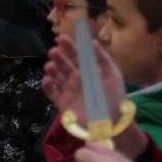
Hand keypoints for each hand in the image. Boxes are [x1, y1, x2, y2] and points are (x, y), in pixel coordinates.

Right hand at [42, 35, 145, 156]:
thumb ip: (103, 58)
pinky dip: (47, 86)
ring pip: (56, 77)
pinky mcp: (63, 104)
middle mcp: (77, 80)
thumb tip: (92, 41)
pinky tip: (47, 79)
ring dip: (52, 70)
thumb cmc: (114, 98)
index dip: (69, 47)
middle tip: (53, 51)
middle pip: (64, 65)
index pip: (76, 56)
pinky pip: (52, 93)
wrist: (113, 123)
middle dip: (58, 57)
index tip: (60, 38)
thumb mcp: (113, 75)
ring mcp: (69, 92)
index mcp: (88, 72)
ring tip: (50, 66)